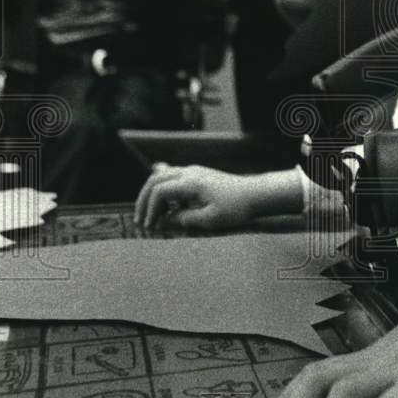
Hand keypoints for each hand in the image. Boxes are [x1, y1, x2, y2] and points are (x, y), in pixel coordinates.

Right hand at [134, 163, 258, 230]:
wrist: (256, 195)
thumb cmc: (236, 208)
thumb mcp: (210, 219)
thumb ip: (183, 219)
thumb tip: (163, 221)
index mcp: (191, 182)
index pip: (159, 191)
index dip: (150, 209)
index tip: (150, 226)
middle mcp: (190, 172)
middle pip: (155, 179)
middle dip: (144, 200)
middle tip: (141, 220)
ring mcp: (194, 171)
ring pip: (162, 177)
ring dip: (153, 195)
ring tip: (153, 217)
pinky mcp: (198, 175)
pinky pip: (173, 178)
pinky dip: (165, 192)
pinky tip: (168, 209)